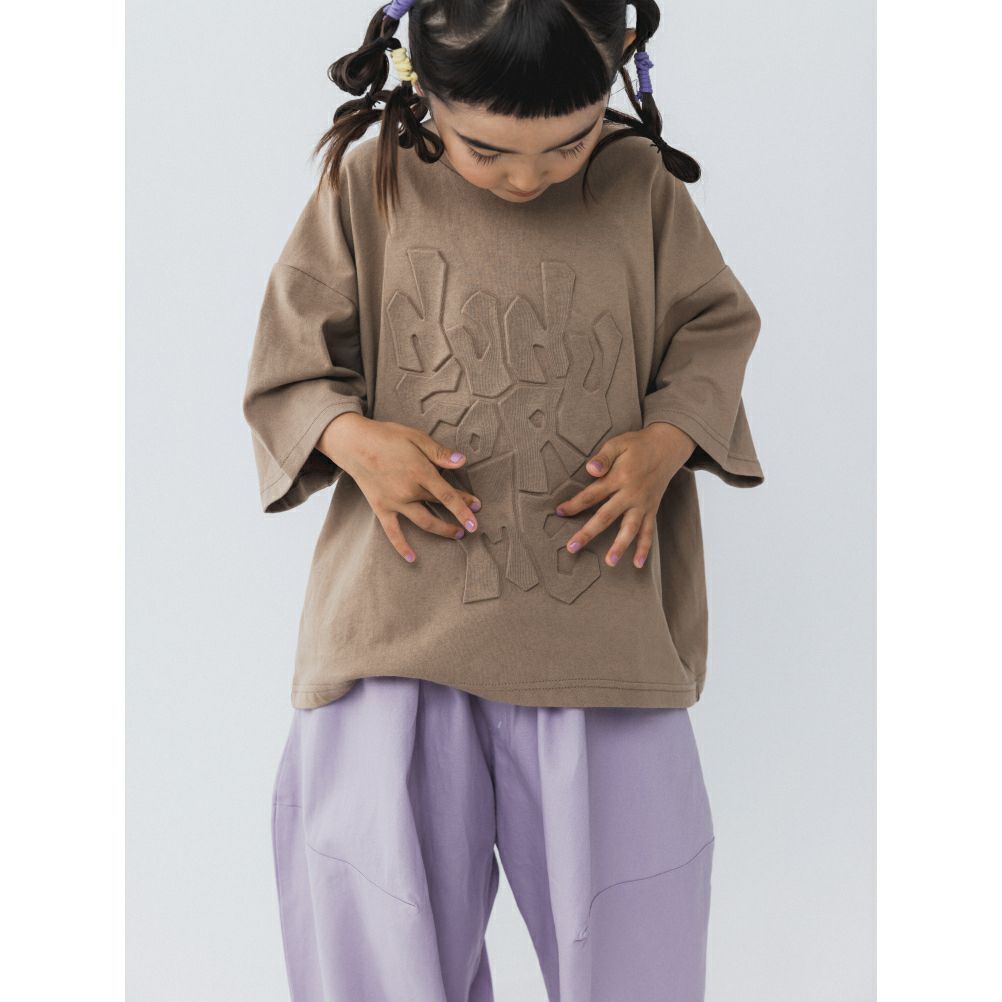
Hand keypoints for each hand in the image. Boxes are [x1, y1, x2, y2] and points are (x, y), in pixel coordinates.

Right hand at [317, 412, 481, 562]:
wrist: (354, 443)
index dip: (464, 506)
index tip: (476, 515)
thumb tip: (462, 461)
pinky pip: (393, 532)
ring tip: (456, 534)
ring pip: (423, 522)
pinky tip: (412, 558)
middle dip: (458, 515)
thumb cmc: (387, 437)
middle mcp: (409, 490)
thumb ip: (439, 452)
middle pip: (439, 506)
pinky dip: (401, 546)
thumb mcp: (416, 438)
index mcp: (420, 472)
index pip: (447, 494)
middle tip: (472, 523)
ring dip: (442, 530)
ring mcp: (395, 502)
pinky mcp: (381, 508)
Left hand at [554, 422, 695, 568]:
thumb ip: (603, 457)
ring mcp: (643, 504)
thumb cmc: (637, 445)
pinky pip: (649, 531)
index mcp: (619, 477)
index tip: (560, 513)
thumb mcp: (618, 444)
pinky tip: (638, 564)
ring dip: (620, 546)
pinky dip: (645, 548)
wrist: (667, 447)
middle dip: (588, 533)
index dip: (574, 504)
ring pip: (630, 529)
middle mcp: (631, 494)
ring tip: (610, 562)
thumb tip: (590, 470)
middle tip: (572, 547)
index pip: (592, 495)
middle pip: (606, 516)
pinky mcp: (652, 509)